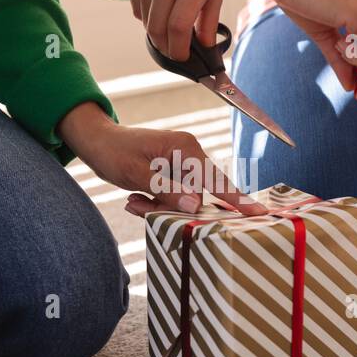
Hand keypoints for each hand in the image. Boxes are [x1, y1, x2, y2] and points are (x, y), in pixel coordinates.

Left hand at [57, 102, 266, 217]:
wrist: (97, 141)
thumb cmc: (113, 152)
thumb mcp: (136, 174)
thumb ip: (167, 191)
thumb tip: (197, 206)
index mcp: (186, 149)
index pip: (217, 180)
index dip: (238, 200)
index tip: (259, 214)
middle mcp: (191, 154)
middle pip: (198, 196)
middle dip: (171, 208)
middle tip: (138, 205)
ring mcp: (185, 164)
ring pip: (185, 200)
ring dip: (159, 206)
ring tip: (134, 200)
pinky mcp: (176, 173)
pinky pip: (175, 197)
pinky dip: (156, 203)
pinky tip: (136, 198)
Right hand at [135, 0, 225, 61]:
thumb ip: (209, 20)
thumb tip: (203, 47)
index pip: (178, 26)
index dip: (179, 48)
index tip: (184, 57)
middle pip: (156, 28)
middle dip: (165, 47)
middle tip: (176, 51)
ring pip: (145, 20)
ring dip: (157, 33)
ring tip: (172, 28)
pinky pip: (137, 8)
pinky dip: (147, 18)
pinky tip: (162, 11)